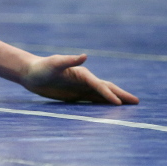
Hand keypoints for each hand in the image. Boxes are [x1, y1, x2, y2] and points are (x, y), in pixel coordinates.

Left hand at [22, 54, 138, 104]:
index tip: (118, 103)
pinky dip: (103, 104)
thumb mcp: (54, 63)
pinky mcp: (75, 95)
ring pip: (101, 95)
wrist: (30, 73)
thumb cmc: (41, 67)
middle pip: (106, 88)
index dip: (108, 93)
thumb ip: (68, 60)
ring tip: (129, 105)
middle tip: (136, 101)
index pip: (98, 85)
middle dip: (120, 95)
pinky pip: (92, 101)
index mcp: (81, 73)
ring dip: (115, 100)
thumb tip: (85, 55)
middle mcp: (83, 80)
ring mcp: (80, 88)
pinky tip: (110, 109)